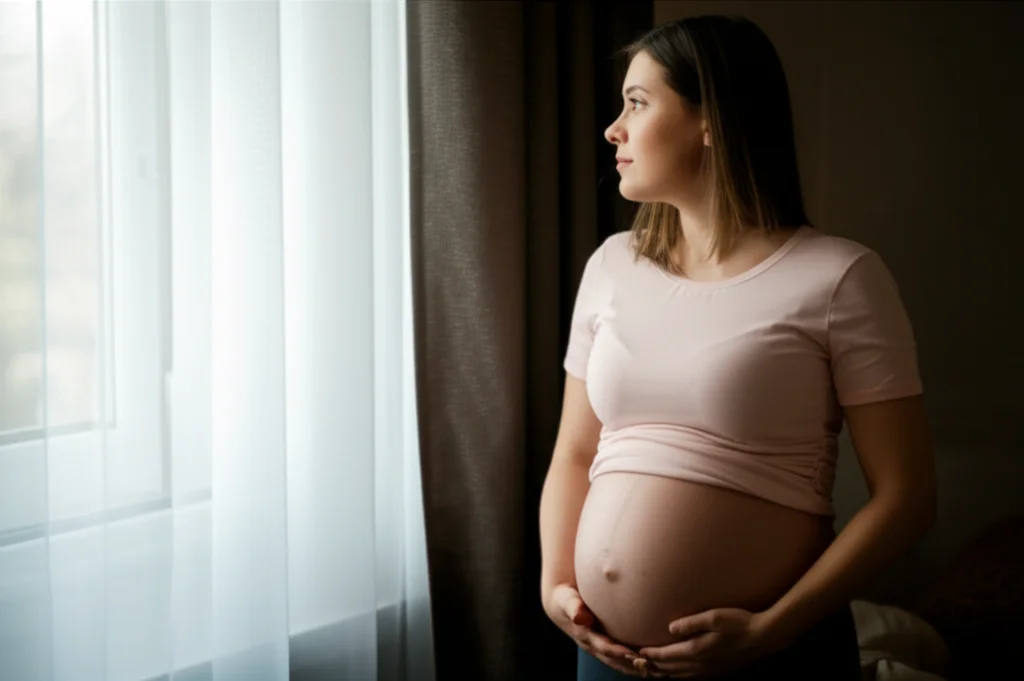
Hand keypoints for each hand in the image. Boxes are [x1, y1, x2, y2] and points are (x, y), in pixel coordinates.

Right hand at [543, 582, 647, 676]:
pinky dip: (639, 662)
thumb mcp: (567, 601)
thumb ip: (573, 606)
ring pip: (622, 663)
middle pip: (617, 662)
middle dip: (635, 666)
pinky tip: (656, 661)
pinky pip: (624, 658)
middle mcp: (595, 646)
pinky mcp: (608, 646)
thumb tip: (580, 616)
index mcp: (586, 637)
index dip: (621, 653)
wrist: (563, 605)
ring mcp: (602, 648)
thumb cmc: (566, 599)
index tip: (637, 656)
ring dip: (640, 668)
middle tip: (656, 669)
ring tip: (662, 671)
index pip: (605, 648)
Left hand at [636, 608, 780, 677]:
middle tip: (641, 660)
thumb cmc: (739, 621)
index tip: (639, 651)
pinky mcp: (718, 671)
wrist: (764, 637)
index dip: (652, 654)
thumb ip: (691, 623)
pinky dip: (681, 675)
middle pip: (672, 668)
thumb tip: (670, 628)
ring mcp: (711, 670)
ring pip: (682, 675)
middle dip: (655, 664)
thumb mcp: (714, 616)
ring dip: (667, 671)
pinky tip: (679, 672)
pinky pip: (693, 677)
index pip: (668, 655)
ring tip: (655, 667)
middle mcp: (702, 664)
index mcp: (698, 650)